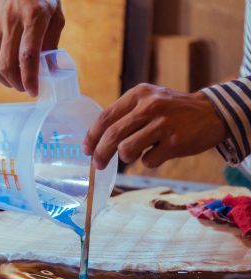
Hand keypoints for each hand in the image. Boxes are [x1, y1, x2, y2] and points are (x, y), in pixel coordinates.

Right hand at [0, 0, 64, 96]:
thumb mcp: (56, 15)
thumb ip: (52, 43)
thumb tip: (50, 70)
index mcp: (33, 17)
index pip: (27, 56)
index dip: (30, 79)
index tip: (34, 92)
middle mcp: (11, 21)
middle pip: (7, 64)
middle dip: (18, 84)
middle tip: (27, 88)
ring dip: (4, 81)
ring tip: (15, 83)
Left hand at [83, 83, 226, 169]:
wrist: (211, 113)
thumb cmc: (172, 110)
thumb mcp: (149, 100)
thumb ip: (125, 115)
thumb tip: (98, 141)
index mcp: (138, 94)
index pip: (105, 117)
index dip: (92, 136)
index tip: (86, 150)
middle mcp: (150, 106)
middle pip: (112, 136)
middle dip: (100, 154)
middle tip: (98, 165)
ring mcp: (163, 124)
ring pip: (126, 150)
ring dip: (126, 157)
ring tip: (137, 153)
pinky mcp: (175, 142)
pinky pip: (148, 161)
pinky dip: (149, 161)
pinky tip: (158, 152)